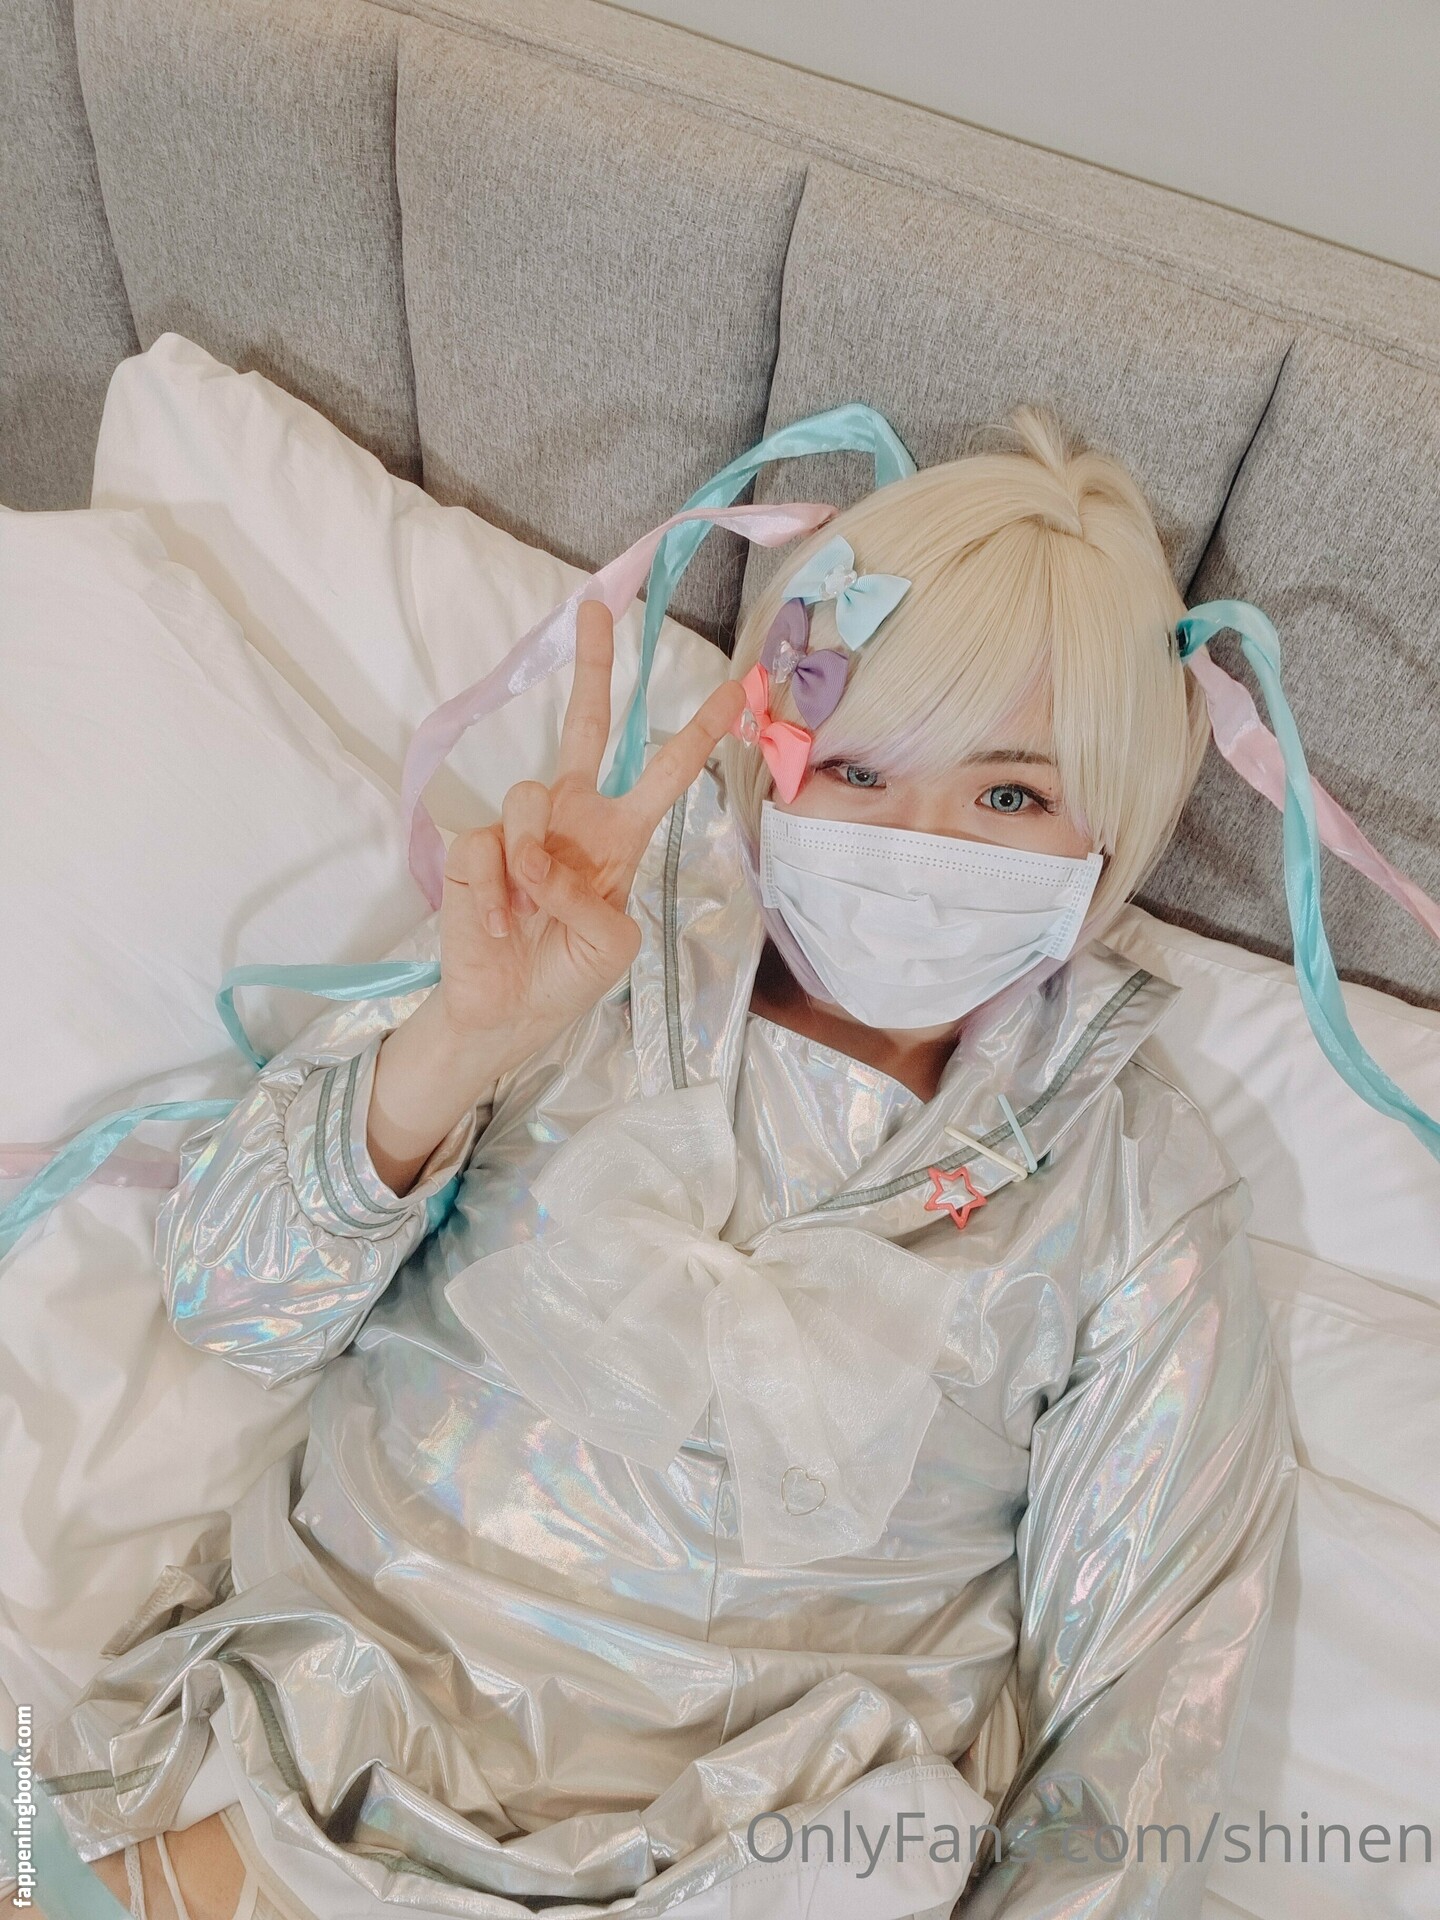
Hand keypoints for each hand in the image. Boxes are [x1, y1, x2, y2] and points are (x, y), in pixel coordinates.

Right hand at [369, 602, 744, 1195]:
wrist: (504, 1012)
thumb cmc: (566, 975)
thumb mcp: (612, 946)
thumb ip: (591, 898)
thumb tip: (540, 861)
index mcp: (619, 837)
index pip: (663, 772)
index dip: (698, 730)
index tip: (737, 687)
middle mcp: (571, 818)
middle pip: (584, 726)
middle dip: (593, 667)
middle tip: (596, 608)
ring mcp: (520, 828)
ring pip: (529, 798)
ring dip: (531, 864)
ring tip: (526, 912)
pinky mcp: (473, 846)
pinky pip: (488, 844)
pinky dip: (496, 892)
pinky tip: (496, 922)